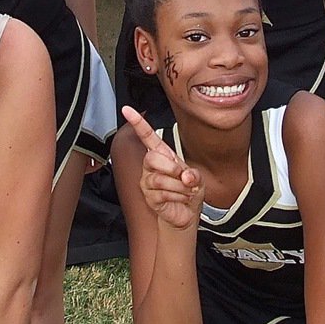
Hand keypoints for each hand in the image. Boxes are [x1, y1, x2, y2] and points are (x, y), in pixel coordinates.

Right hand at [123, 105, 203, 231]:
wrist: (187, 213)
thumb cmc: (189, 191)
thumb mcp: (197, 178)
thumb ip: (193, 174)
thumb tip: (185, 176)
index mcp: (162, 155)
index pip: (147, 136)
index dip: (137, 123)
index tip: (127, 110)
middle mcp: (151, 166)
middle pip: (152, 158)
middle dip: (172, 168)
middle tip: (184, 178)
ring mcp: (147, 182)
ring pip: (159, 180)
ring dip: (180, 187)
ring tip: (185, 191)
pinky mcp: (149, 197)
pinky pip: (162, 194)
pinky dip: (177, 197)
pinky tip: (180, 199)